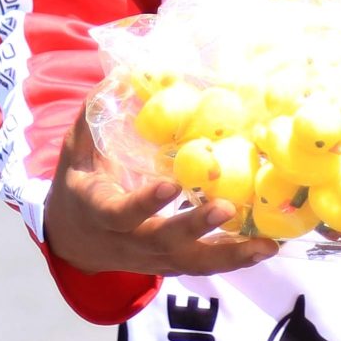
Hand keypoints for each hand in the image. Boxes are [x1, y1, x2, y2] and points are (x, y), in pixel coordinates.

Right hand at [43, 105, 277, 279]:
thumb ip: (92, 119)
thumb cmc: (78, 188)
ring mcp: (151, 257)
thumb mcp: (75, 154)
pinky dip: (235, 258)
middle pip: (163, 242)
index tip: (171, 186)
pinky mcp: (170, 263)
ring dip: (229, 255)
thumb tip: (120, 75)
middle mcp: (128, 241)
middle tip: (227, 208)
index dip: (144, 203)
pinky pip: (203, 265)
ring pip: (190, 263)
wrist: (74, 241)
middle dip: (195, 227)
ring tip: (266, 245)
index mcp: (100, 212)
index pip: (120, 213)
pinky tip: (265, 248)